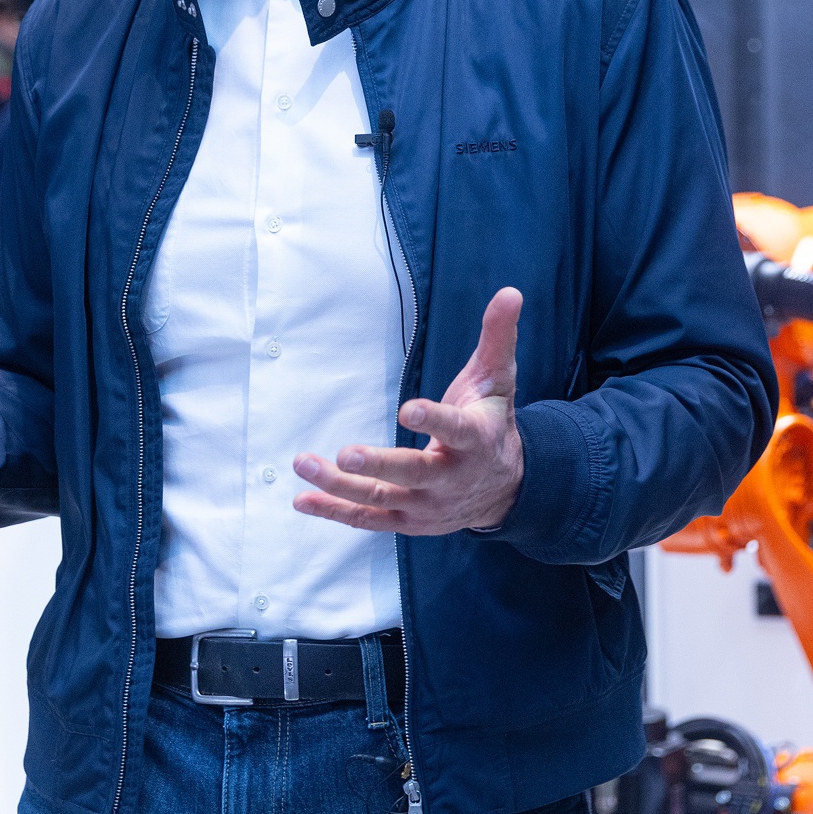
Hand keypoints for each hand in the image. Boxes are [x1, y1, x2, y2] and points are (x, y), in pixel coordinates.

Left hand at [293, 287, 525, 535]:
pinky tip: (302, 500)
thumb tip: (510, 291)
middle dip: (378, 465)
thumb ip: (498, 337)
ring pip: (381, 499)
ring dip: (340, 486)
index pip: (456, 428)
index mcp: (475, 439)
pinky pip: (368, 519)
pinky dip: (335, 512)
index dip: (433, 419)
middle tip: (345, 454)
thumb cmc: (492, 421)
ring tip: (304, 464)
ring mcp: (427, 505)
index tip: (408, 409)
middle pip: (413, 474)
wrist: (505, 488)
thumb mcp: (499, 378)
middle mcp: (450, 478)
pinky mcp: (407, 521)